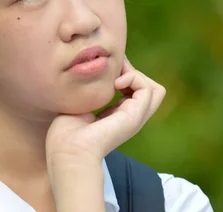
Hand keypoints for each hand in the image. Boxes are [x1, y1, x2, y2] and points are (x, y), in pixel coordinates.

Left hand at [46, 56, 165, 166]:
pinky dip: (133, 78)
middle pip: (152, 90)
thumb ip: (93, 91)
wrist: (68, 151)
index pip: (135, 90)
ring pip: (156, 89)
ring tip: (115, 78)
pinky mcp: (135, 116)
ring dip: (135, 74)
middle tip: (113, 72)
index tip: (105, 71)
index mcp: (118, 115)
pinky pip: (147, 88)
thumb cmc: (66, 132)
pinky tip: (115, 84)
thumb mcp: (81, 104)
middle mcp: (131, 117)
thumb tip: (97, 70)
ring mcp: (136, 117)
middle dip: (134, 73)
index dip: (124, 75)